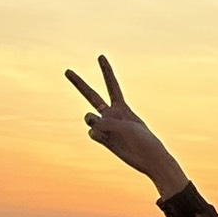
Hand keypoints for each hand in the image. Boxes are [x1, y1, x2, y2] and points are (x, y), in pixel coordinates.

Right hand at [66, 55, 186, 196]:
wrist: (150, 159)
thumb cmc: (144, 140)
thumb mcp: (126, 127)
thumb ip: (107, 122)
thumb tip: (92, 125)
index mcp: (122, 107)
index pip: (111, 85)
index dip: (106, 71)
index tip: (100, 56)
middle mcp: (112, 114)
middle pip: (91, 96)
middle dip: (79, 84)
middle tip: (67, 71)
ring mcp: (106, 127)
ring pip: (89, 118)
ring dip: (92, 120)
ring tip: (104, 128)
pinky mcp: (104, 140)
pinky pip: (92, 132)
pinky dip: (96, 134)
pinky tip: (104, 139)